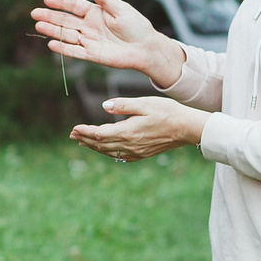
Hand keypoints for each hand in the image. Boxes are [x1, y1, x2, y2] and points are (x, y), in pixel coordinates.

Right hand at [31, 0, 186, 87]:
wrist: (146, 48)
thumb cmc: (136, 26)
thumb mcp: (122, 9)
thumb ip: (106, 0)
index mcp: (95, 12)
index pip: (74, 6)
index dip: (61, 2)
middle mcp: (89, 26)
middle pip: (65, 20)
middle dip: (50, 16)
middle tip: (34, 14)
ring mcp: (89, 40)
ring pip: (66, 35)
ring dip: (52, 31)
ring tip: (38, 26)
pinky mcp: (91, 55)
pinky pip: (74, 52)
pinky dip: (63, 49)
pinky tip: (51, 44)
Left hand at [71, 95, 205, 161]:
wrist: (187, 128)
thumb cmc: (167, 112)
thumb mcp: (144, 103)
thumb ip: (123, 105)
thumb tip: (104, 106)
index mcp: (128, 132)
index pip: (99, 134)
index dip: (85, 131)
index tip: (74, 128)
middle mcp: (130, 145)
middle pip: (101, 145)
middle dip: (85, 140)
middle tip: (73, 135)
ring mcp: (137, 151)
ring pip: (110, 152)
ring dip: (95, 147)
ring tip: (83, 142)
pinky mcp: (143, 153)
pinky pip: (121, 157)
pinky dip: (110, 153)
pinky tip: (107, 150)